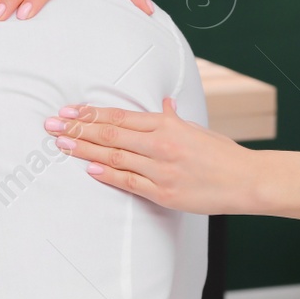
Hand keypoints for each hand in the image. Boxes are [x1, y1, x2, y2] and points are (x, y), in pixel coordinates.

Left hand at [45, 99, 257, 215]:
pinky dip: (108, 176)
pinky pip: (130, 183)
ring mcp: (161, 170)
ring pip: (115, 157)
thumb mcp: (196, 129)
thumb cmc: (222, 153)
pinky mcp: (164, 193)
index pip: (119, 117)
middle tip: (52, 126)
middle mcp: (161, 144)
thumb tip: (163, 105)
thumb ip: (173, 119)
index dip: (90, 114)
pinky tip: (90, 170)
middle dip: (77, 130)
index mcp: (167, 125)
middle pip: (110, 135)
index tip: (68, 112)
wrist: (247, 180)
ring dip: (85, 151)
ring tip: (62, 146)